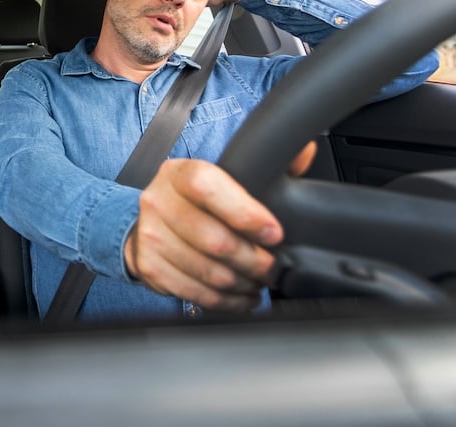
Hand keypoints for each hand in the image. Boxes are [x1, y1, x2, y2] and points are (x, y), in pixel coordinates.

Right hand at [124, 142, 316, 310]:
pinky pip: (195, 292)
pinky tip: (240, 295)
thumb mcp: (225, 173)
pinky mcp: (149, 266)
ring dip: (242, 283)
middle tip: (272, 267)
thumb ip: (268, 162)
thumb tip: (306, 154)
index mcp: (179, 173)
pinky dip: (225, 301)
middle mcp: (158, 201)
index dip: (245, 213)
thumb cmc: (196, 200)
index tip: (273, 233)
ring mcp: (150, 235)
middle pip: (213, 240)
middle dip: (253, 260)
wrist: (150, 220)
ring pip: (208, 271)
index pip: (208, 188)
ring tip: (257, 282)